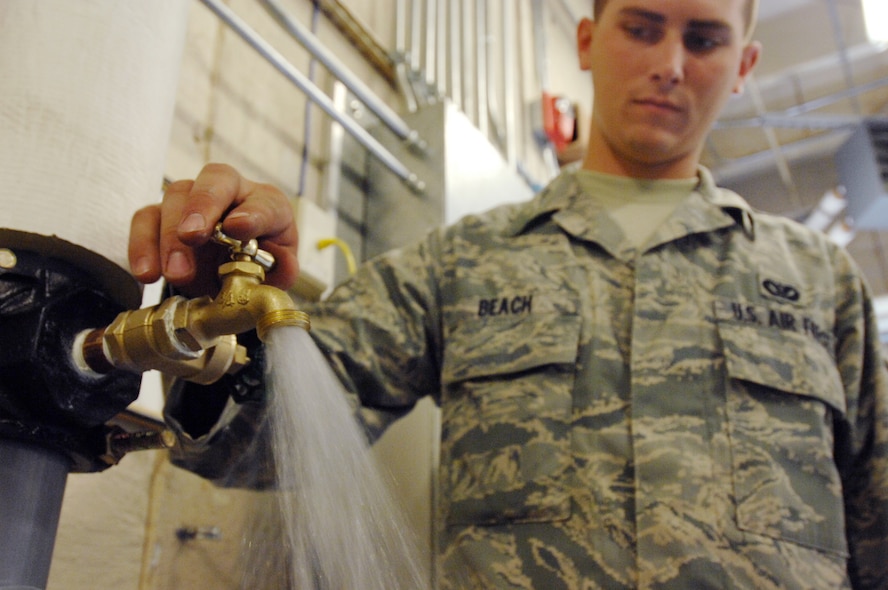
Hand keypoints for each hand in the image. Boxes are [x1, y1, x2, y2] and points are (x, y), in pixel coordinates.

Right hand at [128, 163, 299, 297]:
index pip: (265, 201)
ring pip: (176, 196)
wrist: (230, 278)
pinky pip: (145, 219)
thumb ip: (282, 270)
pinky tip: (146, 273)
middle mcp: (232, 193)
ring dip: (171, 235)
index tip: (238, 229)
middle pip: (216, 181)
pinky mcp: (162, 216)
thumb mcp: (277, 273)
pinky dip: (142, 245)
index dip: (252, 213)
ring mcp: (193, 200)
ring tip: (175, 272)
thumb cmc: (258, 266)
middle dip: (202, 208)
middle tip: (192, 237)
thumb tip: (279, 264)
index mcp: (267, 205)